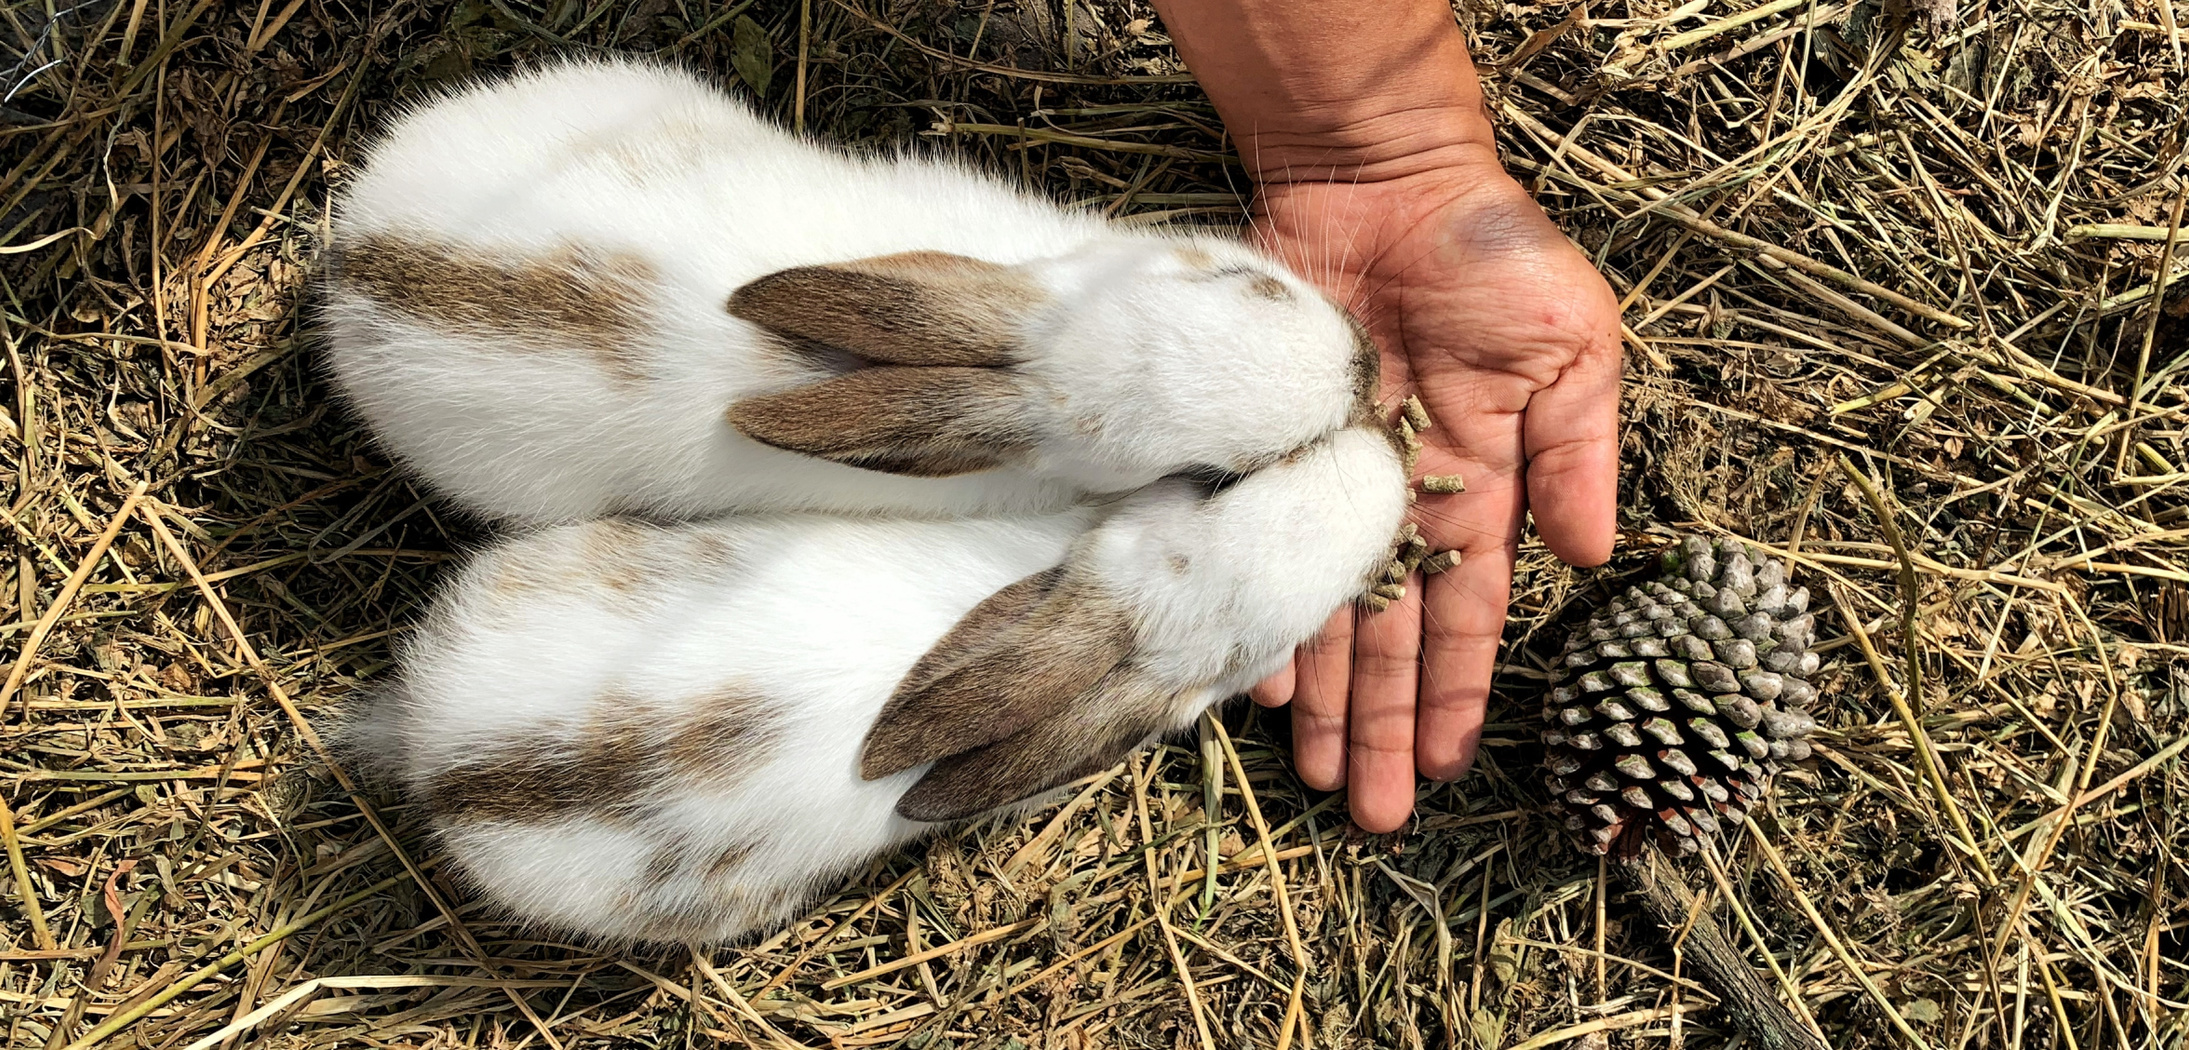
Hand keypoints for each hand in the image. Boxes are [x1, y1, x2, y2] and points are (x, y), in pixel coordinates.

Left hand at [1246, 149, 1622, 832]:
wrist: (1385, 177)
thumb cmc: (1492, 252)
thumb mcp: (1572, 346)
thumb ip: (1579, 450)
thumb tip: (1593, 558)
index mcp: (1480, 486)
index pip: (1469, 614)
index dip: (1457, 691)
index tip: (1448, 767)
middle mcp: (1400, 502)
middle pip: (1391, 637)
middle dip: (1384, 726)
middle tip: (1372, 815)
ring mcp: (1328, 479)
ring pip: (1323, 611)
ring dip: (1322, 699)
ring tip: (1318, 780)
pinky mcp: (1267, 448)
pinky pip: (1256, 545)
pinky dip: (1253, 608)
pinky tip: (1248, 683)